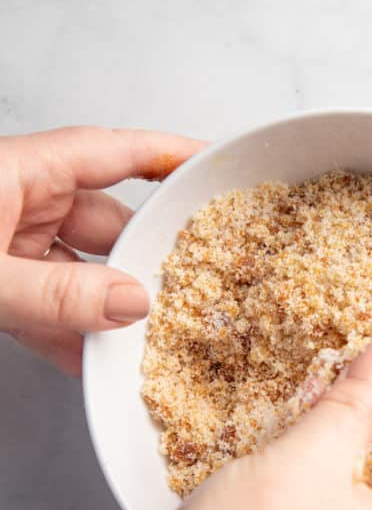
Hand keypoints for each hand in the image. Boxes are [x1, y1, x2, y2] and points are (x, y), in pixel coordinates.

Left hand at [0, 125, 204, 374]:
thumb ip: (57, 294)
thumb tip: (129, 303)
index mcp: (18, 171)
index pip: (112, 152)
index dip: (168, 154)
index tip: (213, 164)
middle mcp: (18, 197)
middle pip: (105, 220)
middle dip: (141, 260)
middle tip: (180, 293)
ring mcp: (7, 237)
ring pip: (78, 267)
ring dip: (103, 306)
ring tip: (135, 339)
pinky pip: (45, 300)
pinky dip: (66, 329)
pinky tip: (87, 357)